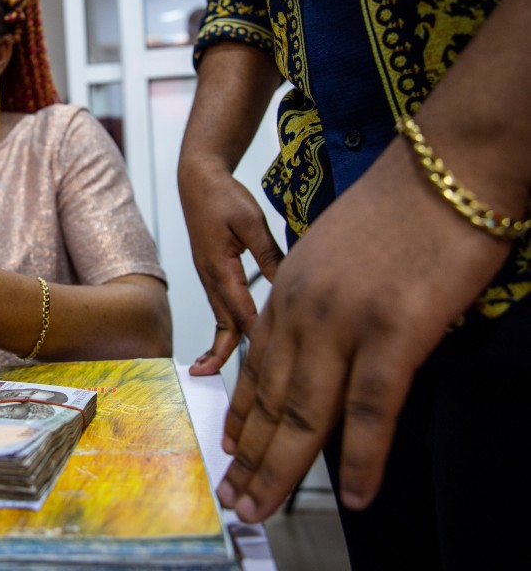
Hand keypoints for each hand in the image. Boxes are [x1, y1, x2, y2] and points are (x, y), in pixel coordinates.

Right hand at [180, 157, 282, 374]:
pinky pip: (221, 307)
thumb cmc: (224, 197)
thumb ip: (270, 255)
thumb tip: (291, 284)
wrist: (198, 181)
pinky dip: (225, 327)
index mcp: (219, 268)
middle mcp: (211, 278)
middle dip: (223, 353)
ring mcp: (210, 277)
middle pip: (223, 324)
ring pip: (221, 318)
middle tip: (221, 382)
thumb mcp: (251, 222)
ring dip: (221, 344)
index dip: (258, 338)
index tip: (274, 361)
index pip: (241, 312)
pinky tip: (230, 339)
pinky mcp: (214, 274)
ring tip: (214, 371)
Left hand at [217, 139, 512, 521]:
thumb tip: (329, 345)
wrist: (445, 166)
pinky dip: (359, 460)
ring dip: (281, 471)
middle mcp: (303, 310)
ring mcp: (344, 322)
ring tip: (263, 510)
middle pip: (270, 400)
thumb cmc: (400, 208)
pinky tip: (352, 494)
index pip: (256, 366)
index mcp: (289, 290)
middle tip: (235, 500)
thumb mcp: (337, 253)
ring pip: (304, 413)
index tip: (232, 451)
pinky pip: (368, 411)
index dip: (243, 416)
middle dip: (250, 457)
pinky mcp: (392, 331)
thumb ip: (321, 300)